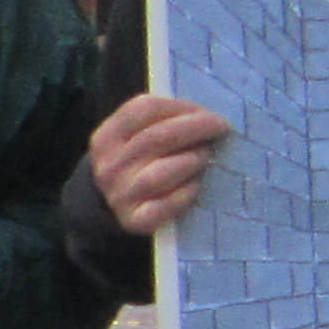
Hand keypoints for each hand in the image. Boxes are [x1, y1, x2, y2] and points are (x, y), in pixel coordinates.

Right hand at [88, 93, 230, 236]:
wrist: (120, 205)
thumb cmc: (144, 162)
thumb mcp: (139, 136)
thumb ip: (164, 121)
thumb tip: (206, 116)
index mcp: (107, 137)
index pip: (143, 110)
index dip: (181, 107)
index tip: (208, 111)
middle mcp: (108, 166)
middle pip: (154, 138)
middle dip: (195, 129)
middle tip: (221, 128)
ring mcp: (118, 196)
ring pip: (158, 174)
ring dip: (189, 161)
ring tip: (205, 157)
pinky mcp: (133, 221)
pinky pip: (163, 207)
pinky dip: (184, 195)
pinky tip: (196, 187)